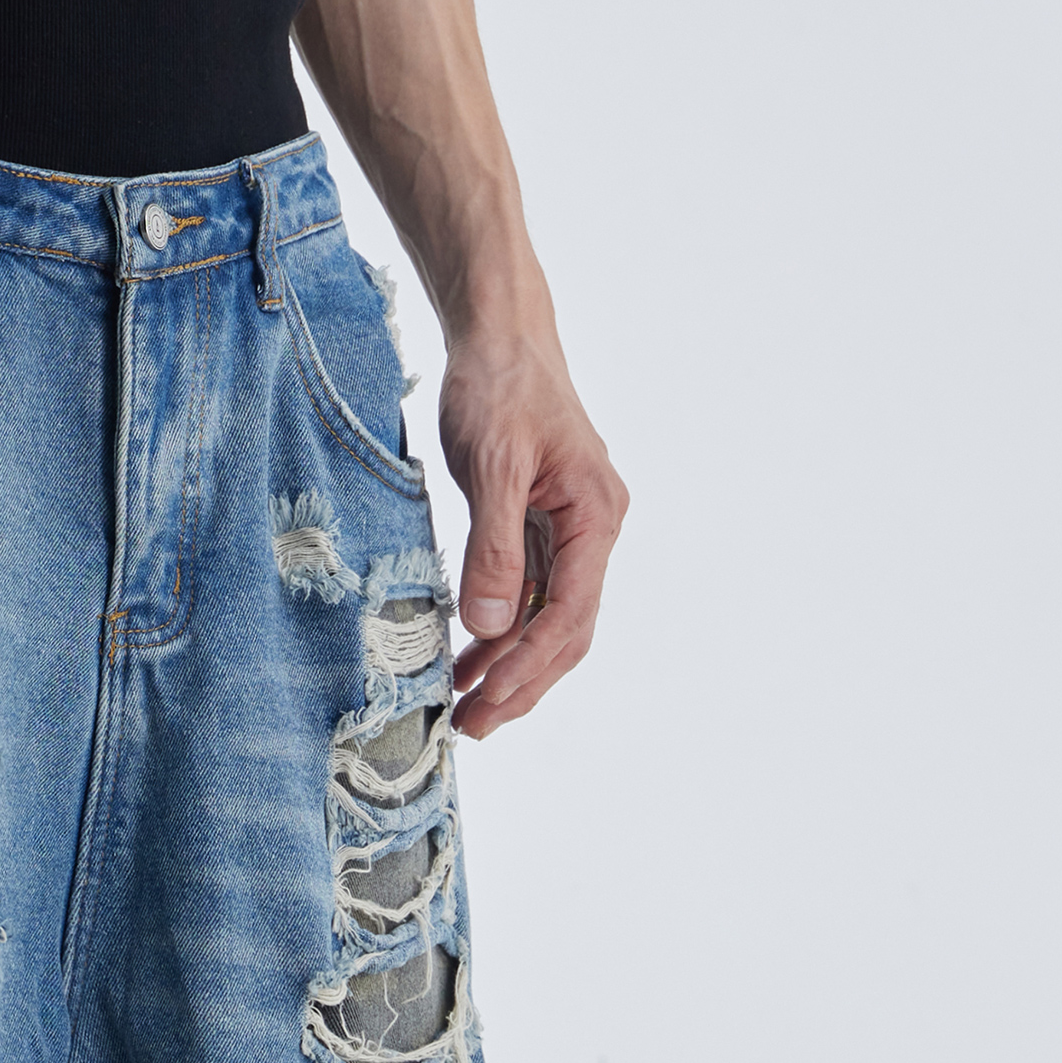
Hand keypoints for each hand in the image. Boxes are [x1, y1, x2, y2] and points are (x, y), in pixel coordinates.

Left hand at [436, 326, 626, 737]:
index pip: (570, 613)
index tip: (488, 701)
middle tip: (475, 727)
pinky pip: (526, 593)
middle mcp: (593, 529)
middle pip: (566, 630)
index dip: (528, 665)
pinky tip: (467, 655)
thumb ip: (493, 546)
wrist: (499, 334)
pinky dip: (498, 629)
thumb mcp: (493, 464)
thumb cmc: (500, 385)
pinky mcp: (540, 525)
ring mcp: (569, 530)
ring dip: (508, 665)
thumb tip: (487, 625)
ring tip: (466, 707)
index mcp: (596, 516)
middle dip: (522, 682)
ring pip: (546, 619)